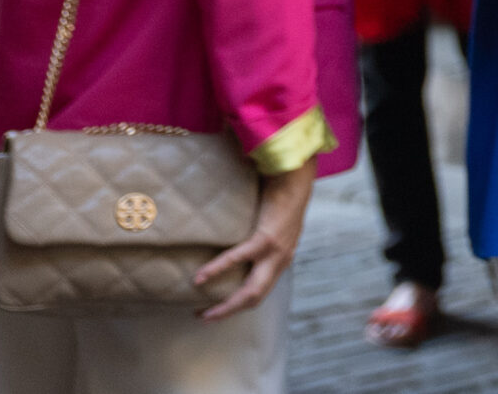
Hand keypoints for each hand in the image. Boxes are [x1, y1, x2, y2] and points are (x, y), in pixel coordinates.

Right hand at [197, 163, 313, 318]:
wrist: (297, 179)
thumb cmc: (281, 199)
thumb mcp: (276, 227)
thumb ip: (261, 240)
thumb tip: (238, 248)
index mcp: (282, 259)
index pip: (262, 291)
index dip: (241, 304)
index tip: (219, 310)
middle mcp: (281, 260)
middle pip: (256, 298)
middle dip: (230, 311)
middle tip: (205, 318)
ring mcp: (276, 252)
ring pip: (251, 290)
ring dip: (226, 305)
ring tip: (202, 311)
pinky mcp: (267, 239)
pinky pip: (238, 258)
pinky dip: (218, 269)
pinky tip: (200, 278)